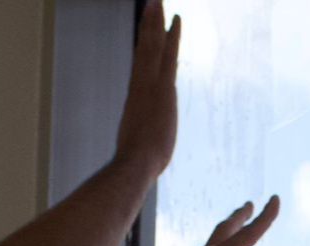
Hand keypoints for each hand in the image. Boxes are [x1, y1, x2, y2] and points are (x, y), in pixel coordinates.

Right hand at [115, 1, 180, 177]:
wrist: (135, 165)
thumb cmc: (135, 165)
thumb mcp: (139, 149)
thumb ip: (143, 142)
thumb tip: (141, 154)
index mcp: (137, 100)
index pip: (142, 67)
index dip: (145, 46)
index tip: (148, 29)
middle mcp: (142, 88)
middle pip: (146, 50)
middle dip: (149, 24)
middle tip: (153, 1)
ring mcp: (151, 87)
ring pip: (154, 46)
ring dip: (156, 22)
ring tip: (157, 1)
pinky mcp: (161, 88)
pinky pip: (165, 54)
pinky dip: (169, 35)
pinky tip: (174, 20)